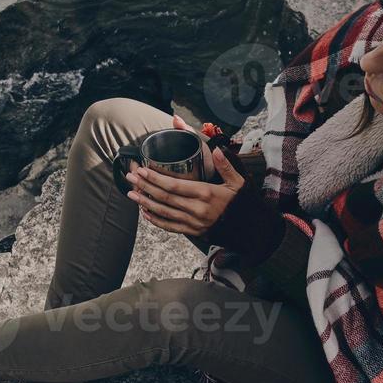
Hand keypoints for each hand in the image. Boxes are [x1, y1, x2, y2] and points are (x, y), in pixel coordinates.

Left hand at [126, 124, 245, 236]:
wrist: (252, 231)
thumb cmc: (244, 203)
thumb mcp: (239, 182)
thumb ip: (226, 166)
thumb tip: (217, 149)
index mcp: (206, 193)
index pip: (174, 185)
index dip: (155, 178)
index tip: (142, 169)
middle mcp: (197, 209)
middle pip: (164, 197)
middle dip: (145, 186)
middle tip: (130, 177)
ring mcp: (194, 223)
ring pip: (164, 212)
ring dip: (145, 202)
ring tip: (131, 193)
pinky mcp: (194, 232)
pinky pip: (170, 227)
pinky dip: (156, 220)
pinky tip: (145, 213)